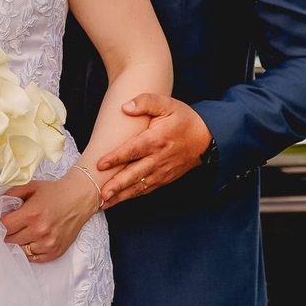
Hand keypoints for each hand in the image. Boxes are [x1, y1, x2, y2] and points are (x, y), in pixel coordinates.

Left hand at [1, 175, 98, 263]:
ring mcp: (48, 244)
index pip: (4, 226)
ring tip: (23, 231)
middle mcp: (40, 231)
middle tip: (11, 225)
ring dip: (18, 242)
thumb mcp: (30, 186)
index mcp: (32, 214)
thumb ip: (10, 194)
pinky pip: (33, 258)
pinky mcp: (55, 252)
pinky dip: (29, 250)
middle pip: (10, 240)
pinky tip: (32, 239)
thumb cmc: (54, 192)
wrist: (79, 199)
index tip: (0, 220)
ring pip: (20, 251)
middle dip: (7, 233)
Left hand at [96, 94, 211, 208]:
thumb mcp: (167, 104)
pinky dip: (131, 196)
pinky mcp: (164, 179)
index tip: (100, 164)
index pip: (133, 150)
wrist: (206, 138)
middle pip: (134, 174)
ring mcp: (162, 172)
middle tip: (101, 194)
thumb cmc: (183, 119)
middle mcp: (158, 159)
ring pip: (139, 187)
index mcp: (157, 140)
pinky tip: (117, 200)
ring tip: (103, 204)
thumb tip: (125, 107)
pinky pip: (146, 190)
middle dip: (117, 185)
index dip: (116, 158)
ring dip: (121, 196)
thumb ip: (146, 102)